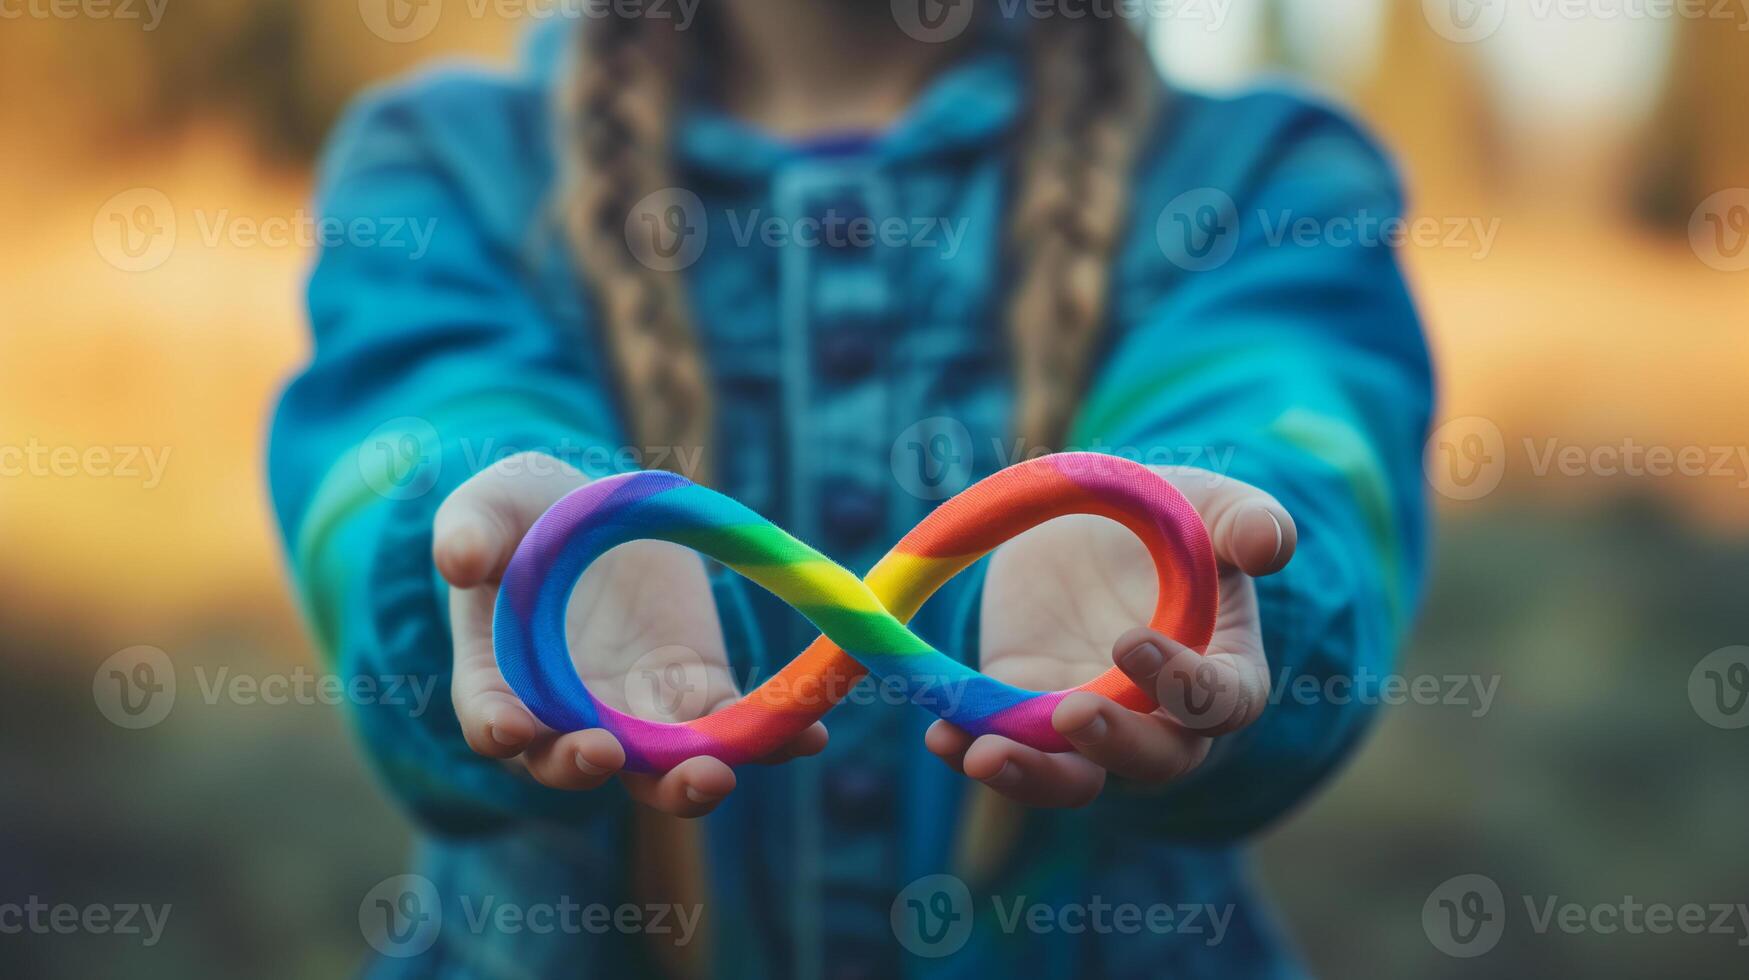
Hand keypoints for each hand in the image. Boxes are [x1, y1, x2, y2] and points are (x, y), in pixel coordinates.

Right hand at [433, 452, 826, 816]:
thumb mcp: (495, 503)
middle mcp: (565, 712)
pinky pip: (732, 728)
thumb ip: (470, 527)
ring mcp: (634, 712)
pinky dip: (772, 739)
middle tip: (605, 754)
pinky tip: (808, 732)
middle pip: (572, 763)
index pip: (490, 718)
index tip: (511, 729)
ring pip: (657, 769)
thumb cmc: (529, 514)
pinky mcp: (695, 694)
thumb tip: (454, 557)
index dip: (497, 727)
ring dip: (683, 784)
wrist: (599, 512)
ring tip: (714, 776)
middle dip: (584, 767)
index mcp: (502, 674)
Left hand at [925, 466, 1295, 806]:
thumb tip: (1274, 543)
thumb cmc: (1169, 517)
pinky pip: (1006, 746)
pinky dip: (971, 748)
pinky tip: (940, 737)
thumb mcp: (1205, 504)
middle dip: (1110, 745)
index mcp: (1223, 668)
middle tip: (1068, 714)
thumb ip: (1245, 521)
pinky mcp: (1028, 713)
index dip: (1184, 686)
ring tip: (983, 755)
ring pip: (1073, 777)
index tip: (1131, 643)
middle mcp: (1161, 716)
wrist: (1093, 522)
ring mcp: (1092, 721)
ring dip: (1031, 777)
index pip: (1221, 701)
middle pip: (1151, 761)